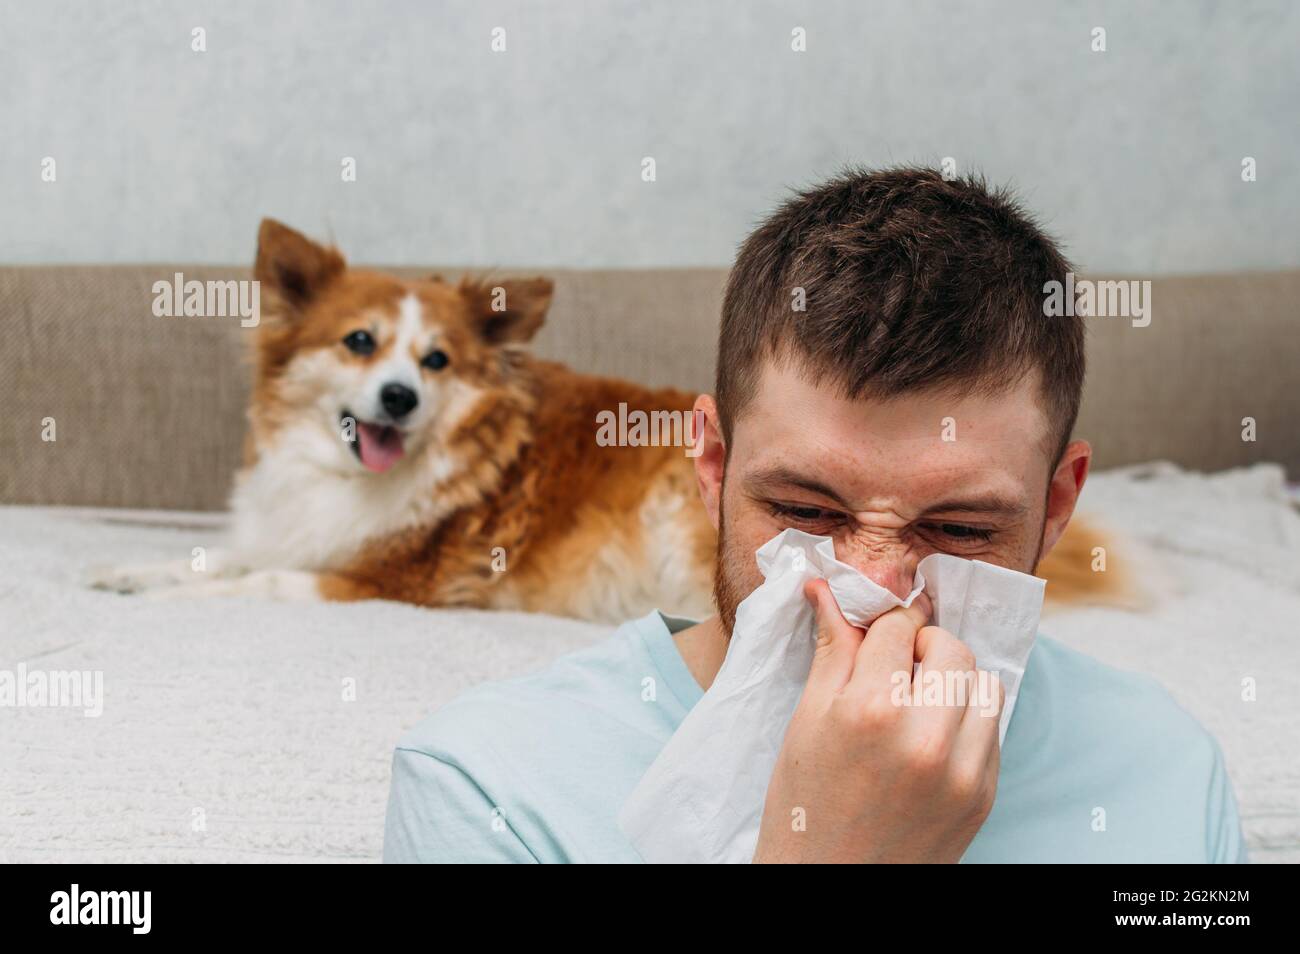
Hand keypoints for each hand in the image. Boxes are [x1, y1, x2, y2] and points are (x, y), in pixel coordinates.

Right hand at [752, 579, 1003, 862]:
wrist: (829, 883)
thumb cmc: (805, 802)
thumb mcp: (807, 719)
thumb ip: (832, 650)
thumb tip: (826, 587)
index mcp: (871, 712)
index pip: (898, 627)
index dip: (885, 622)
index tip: (878, 631)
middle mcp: (925, 738)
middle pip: (950, 647)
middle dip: (923, 646)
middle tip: (894, 669)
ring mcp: (962, 771)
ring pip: (983, 683)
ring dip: (953, 680)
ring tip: (916, 704)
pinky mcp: (984, 795)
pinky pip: (992, 728)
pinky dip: (966, 720)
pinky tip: (930, 738)